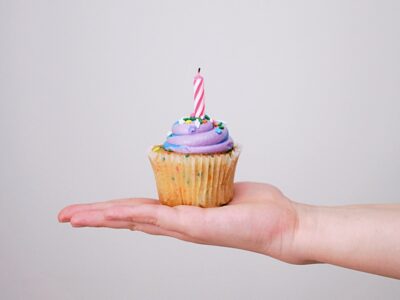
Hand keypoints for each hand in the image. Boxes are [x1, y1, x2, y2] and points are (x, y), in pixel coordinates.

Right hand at [58, 182, 301, 263]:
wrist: (284, 226)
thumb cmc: (260, 209)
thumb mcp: (226, 188)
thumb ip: (208, 183)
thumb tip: (200, 172)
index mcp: (184, 214)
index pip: (142, 210)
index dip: (115, 210)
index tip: (94, 209)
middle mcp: (179, 224)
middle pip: (130, 218)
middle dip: (96, 217)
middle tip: (67, 216)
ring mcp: (184, 227)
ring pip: (134, 219)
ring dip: (102, 217)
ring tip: (73, 217)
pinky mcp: (194, 226)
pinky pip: (156, 217)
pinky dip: (129, 215)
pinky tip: (107, 214)